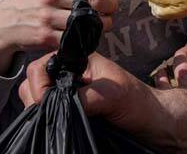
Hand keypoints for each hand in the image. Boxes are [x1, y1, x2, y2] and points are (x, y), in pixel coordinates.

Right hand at [0, 0, 121, 75]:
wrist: (2, 22)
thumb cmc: (30, 0)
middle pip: (97, 1)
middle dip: (112, 6)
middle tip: (113, 9)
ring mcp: (48, 17)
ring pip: (90, 22)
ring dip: (104, 25)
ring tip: (104, 23)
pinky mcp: (46, 37)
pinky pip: (76, 39)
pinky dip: (88, 39)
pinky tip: (89, 36)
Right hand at [19, 51, 160, 139]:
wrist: (153, 124)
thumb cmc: (138, 103)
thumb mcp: (112, 95)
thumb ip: (83, 96)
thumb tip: (55, 105)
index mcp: (78, 60)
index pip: (41, 66)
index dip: (38, 84)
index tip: (44, 103)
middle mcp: (70, 74)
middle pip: (33, 82)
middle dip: (35, 98)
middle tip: (48, 115)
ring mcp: (68, 93)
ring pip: (37, 99)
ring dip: (40, 110)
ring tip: (54, 122)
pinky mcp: (70, 110)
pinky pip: (48, 113)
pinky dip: (46, 119)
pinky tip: (56, 126)